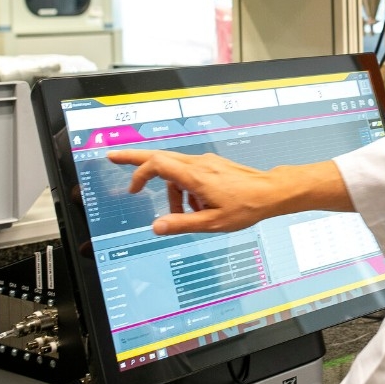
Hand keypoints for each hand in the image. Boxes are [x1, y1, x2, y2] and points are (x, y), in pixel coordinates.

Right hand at [107, 148, 279, 234]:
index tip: (129, 183)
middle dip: (136, 160)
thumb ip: (182, 224)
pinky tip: (199, 207)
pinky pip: (190, 174)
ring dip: (172, 192)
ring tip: (185, 215)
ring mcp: (206, 163)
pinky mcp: (213, 166)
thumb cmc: (245, 207)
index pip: (157, 164)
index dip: (138, 171)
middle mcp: (198, 164)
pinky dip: (186, 189)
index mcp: (195, 175)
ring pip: (176, 171)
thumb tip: (156, 227)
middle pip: (160, 156)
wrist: (271, 193)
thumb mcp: (212, 222)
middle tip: (114, 157)